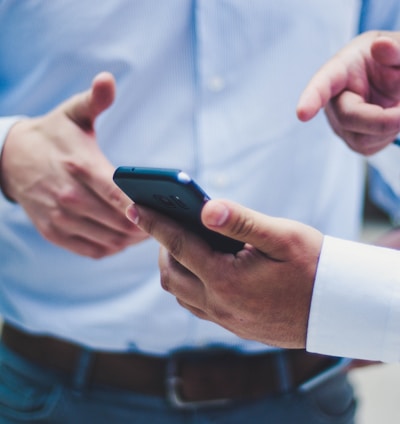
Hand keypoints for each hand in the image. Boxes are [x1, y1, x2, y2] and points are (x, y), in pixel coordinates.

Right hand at [0, 72, 147, 257]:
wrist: (10, 159)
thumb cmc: (53, 136)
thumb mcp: (72, 113)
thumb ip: (94, 100)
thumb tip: (108, 79)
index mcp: (80, 166)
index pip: (119, 194)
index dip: (144, 207)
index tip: (165, 211)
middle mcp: (69, 196)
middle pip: (119, 222)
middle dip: (147, 225)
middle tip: (166, 222)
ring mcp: (60, 217)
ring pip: (110, 240)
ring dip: (133, 240)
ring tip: (151, 230)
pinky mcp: (54, 232)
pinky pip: (93, 250)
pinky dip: (114, 247)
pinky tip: (125, 239)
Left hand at [126, 199, 322, 347]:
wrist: (337, 308)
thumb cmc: (314, 266)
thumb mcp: (281, 236)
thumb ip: (241, 220)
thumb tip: (205, 207)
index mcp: (226, 279)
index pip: (178, 245)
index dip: (153, 223)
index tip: (133, 206)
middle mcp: (219, 304)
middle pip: (171, 273)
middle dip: (161, 246)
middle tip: (166, 223)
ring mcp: (225, 319)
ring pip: (180, 293)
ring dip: (174, 266)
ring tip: (181, 243)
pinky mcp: (233, 326)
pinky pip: (195, 305)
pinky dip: (188, 283)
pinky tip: (201, 268)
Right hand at [297, 31, 399, 154]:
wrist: (393, 78)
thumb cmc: (390, 60)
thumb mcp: (397, 47)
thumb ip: (395, 48)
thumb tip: (381, 46)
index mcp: (339, 70)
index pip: (321, 85)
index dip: (310, 99)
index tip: (302, 114)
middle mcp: (333, 102)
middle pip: (349, 118)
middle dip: (382, 120)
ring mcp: (341, 125)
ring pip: (363, 138)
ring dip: (391, 125)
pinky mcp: (355, 142)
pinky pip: (372, 146)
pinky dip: (390, 133)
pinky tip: (394, 117)